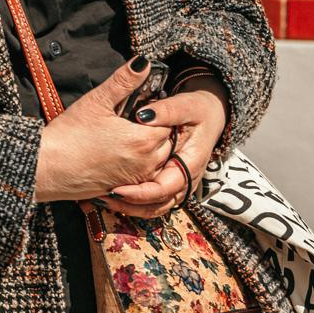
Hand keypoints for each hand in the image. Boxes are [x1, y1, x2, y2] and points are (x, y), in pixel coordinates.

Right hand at [35, 58, 176, 202]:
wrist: (47, 168)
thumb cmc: (69, 135)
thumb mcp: (96, 101)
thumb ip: (124, 81)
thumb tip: (143, 62)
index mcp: (143, 139)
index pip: (169, 122)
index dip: (158, 112)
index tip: (143, 107)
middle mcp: (146, 162)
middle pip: (168, 142)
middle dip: (157, 130)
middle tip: (137, 120)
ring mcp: (137, 179)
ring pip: (159, 161)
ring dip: (152, 149)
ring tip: (130, 137)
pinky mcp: (126, 190)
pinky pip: (147, 177)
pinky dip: (142, 166)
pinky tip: (122, 155)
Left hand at [99, 83, 228, 217]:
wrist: (210, 114)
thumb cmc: (198, 109)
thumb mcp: (186, 106)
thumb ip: (167, 111)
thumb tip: (143, 115)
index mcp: (190, 163)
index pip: (165, 188)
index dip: (141, 193)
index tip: (117, 190)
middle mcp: (186, 179)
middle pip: (159, 203)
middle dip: (131, 205)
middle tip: (103, 197)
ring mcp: (179, 182)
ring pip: (156, 206)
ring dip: (131, 207)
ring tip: (104, 200)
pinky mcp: (170, 180)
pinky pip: (154, 199)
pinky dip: (135, 201)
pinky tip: (115, 195)